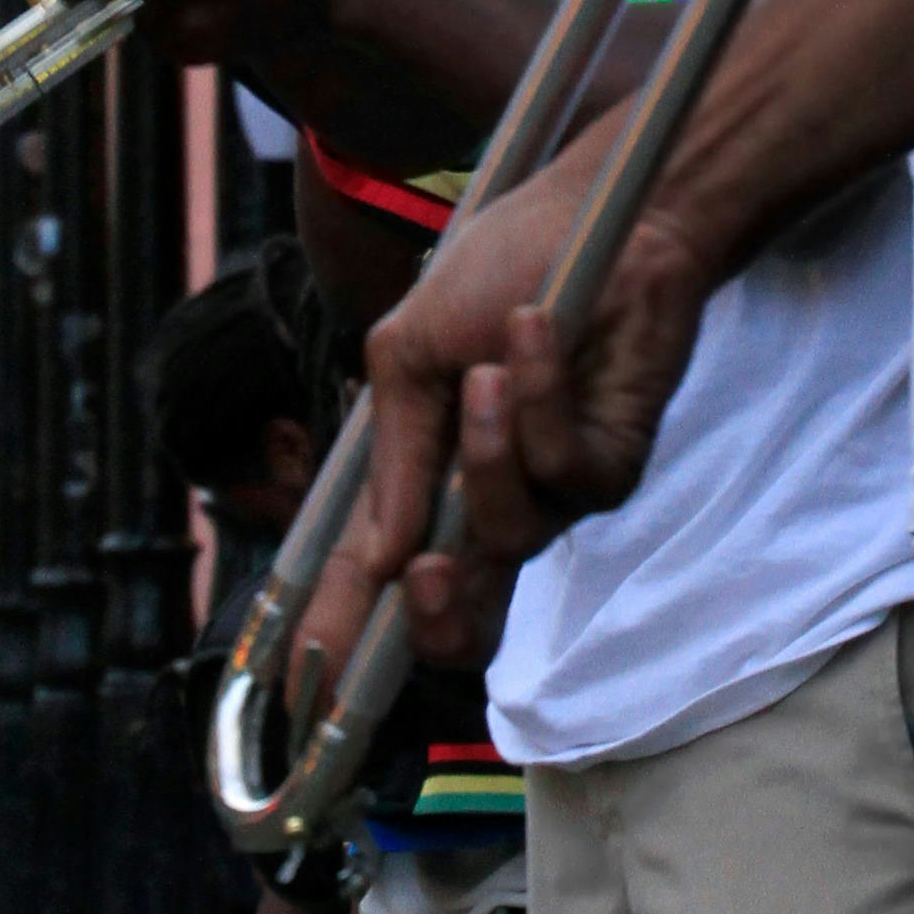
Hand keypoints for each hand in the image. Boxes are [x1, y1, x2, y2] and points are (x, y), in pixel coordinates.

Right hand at [299, 138, 719, 667]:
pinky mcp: (613, 466)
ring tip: (488, 369)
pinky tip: (535, 332)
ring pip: (510, 530)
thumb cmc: (498, 276)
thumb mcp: (410, 351)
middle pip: (464, 619)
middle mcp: (489, 502)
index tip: (300, 691)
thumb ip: (396, 453)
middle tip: (422, 575)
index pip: (377, 579)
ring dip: (489, 450)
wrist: (595, 222)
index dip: (341, 638)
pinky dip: (540, 399)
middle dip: (438, 617)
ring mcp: (552, 491)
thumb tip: (382, 557)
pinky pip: (566, 470)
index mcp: (427, 480)